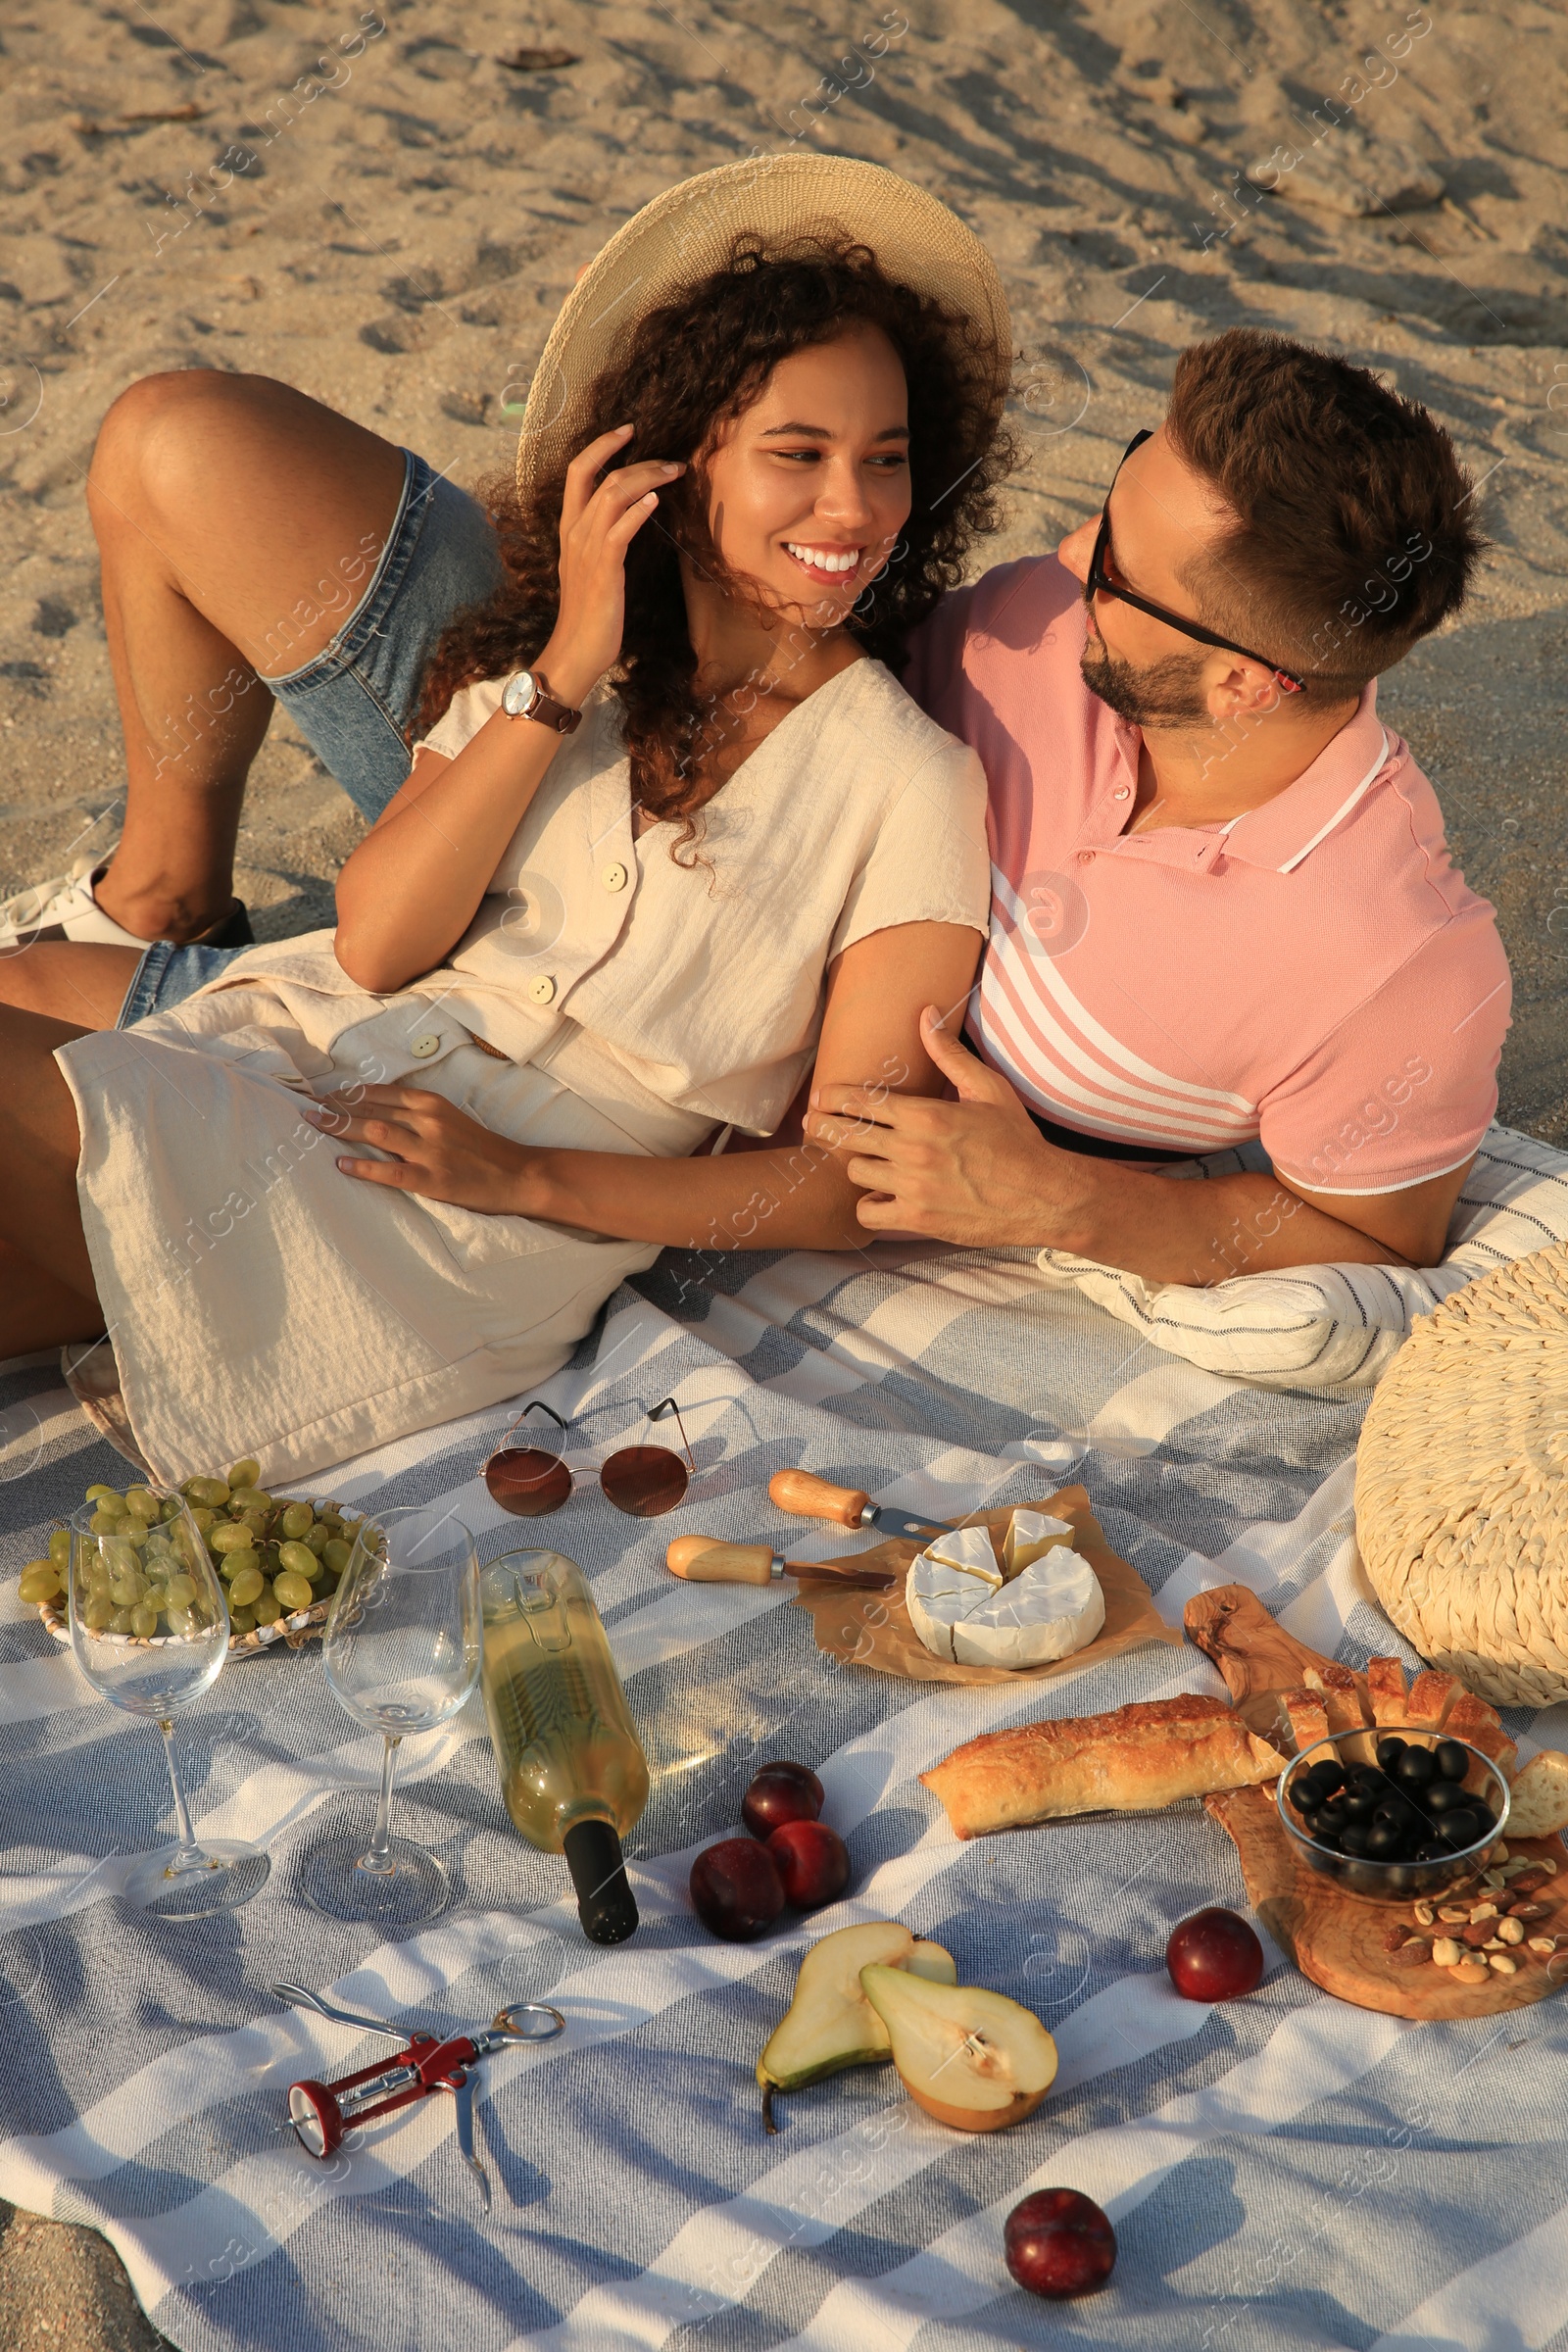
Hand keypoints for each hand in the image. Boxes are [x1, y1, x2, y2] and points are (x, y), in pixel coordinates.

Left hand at [303, 1086, 545, 1216]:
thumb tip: (377, 1112)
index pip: (379, 1092)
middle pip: (370, 1108)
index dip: (347, 1093)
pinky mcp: (432, 1178)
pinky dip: (362, 1167)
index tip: (322, 1094)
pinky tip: (341, 1165)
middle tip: (306, 1108)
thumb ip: (417, 1114)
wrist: (518, 1173)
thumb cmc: (482, 1148)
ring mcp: (429, 1150)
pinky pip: (389, 1171)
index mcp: (431, 1103)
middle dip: (335, 1107)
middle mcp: (428, 1120)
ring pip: (374, 1132)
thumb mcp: (451, 1119)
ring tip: (314, 1126)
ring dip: (340, 1127)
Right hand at [537, 425, 684, 706]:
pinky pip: (619, 531)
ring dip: (647, 478)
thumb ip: (605, 540)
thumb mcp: (593, 568)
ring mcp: (587, 550)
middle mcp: (575, 532)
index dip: (601, 445)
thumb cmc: (589, 614)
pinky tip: (656, 501)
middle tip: (671, 459)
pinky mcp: (604, 569)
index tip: (628, 430)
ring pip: (612, 495)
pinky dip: (637, 511)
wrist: (576, 650)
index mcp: (570, 528)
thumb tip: (631, 517)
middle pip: (600, 475)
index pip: (578, 471)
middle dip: (636, 459)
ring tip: (674, 472)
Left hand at [803, 1007, 1093, 1246]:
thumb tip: (924, 1014)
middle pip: (847, 1136)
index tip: (819, 1097)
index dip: (832, 1097)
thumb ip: (948, 1054)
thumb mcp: (987, 1088)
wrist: (1043, 1194)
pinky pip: (868, 1212)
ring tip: (863, 1160)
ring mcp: (913, 1187)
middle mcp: (913, 1150)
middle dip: (824, 1127)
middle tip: (812, 1124)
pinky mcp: (917, 1219)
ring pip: (855, 1172)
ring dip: (857, 1165)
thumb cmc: (1016, 1139)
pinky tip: (880, 1196)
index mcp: (926, 1115)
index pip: (861, 1102)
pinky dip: (869, 1205)